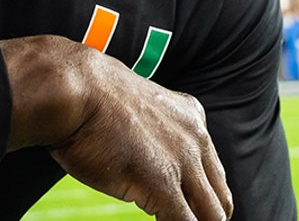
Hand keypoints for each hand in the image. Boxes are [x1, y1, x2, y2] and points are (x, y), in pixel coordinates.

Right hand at [0, 36, 232, 220]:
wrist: (77, 89)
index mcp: (193, 119)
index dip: (201, 200)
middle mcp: (196, 139)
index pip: (214, 175)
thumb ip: (157, 137)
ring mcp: (182, 162)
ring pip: (212, 216)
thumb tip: (149, 166)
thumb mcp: (140, 112)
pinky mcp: (162, 183)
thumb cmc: (92, 102)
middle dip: (204, 219)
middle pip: (221, 200)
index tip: (184, 211)